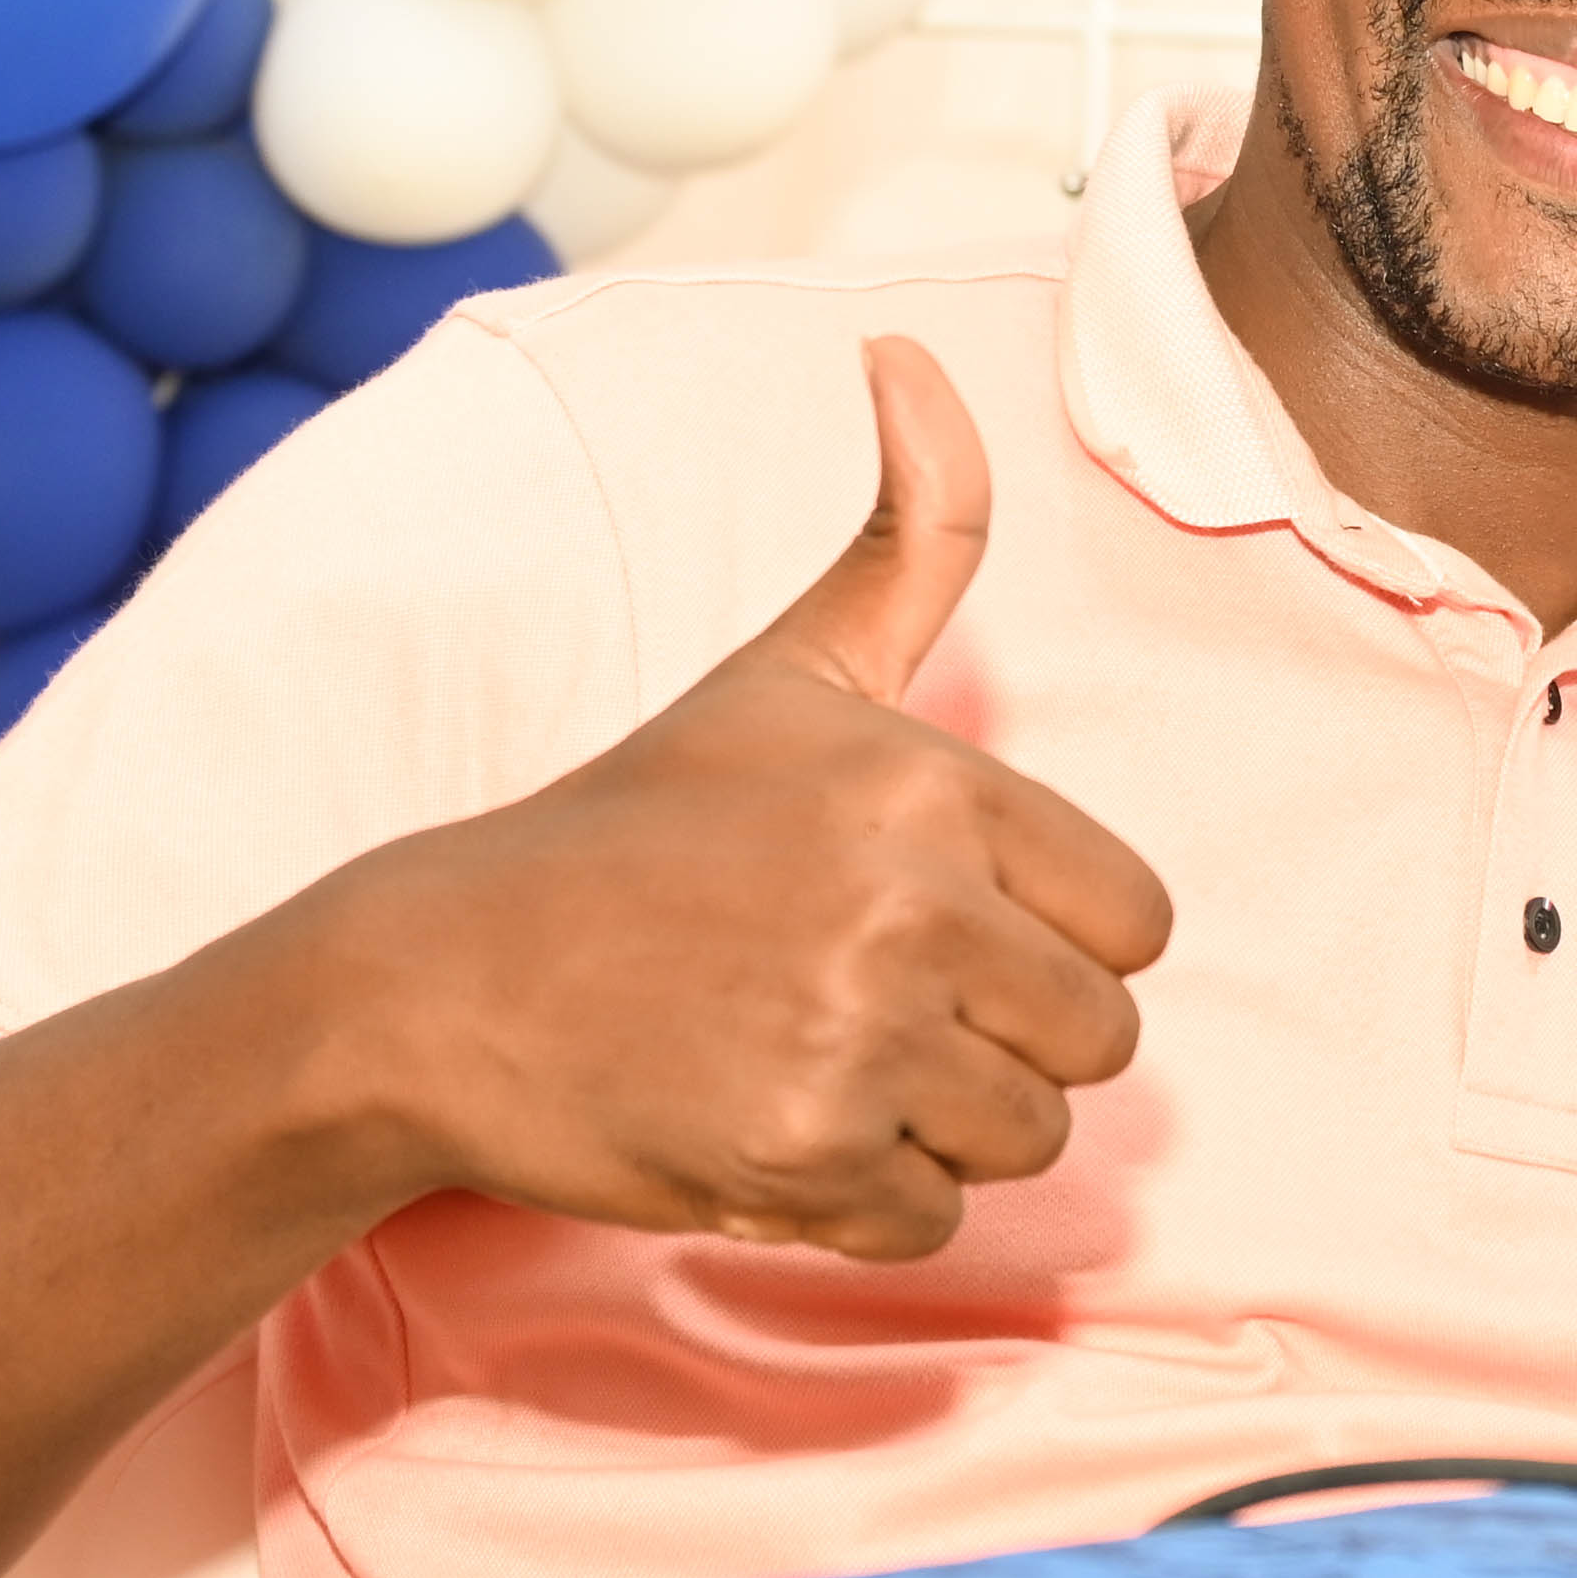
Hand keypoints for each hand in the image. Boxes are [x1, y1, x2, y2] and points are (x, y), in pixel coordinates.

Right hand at [294, 334, 1174, 1258]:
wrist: (441, 982)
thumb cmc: (634, 829)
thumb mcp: (786, 671)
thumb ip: (906, 534)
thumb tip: (909, 355)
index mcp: (933, 788)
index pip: (1134, 920)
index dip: (1053, 941)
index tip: (944, 929)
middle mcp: (912, 908)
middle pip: (1096, 1040)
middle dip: (1000, 1043)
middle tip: (867, 1006)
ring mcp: (860, 1039)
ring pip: (1025, 1137)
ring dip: (934, 1126)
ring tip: (814, 1057)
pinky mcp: (803, 1159)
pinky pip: (931, 1222)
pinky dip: (860, 1203)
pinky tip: (767, 1125)